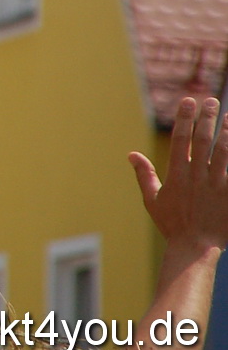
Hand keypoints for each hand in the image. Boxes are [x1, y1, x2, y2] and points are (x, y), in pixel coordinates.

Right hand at [131, 96, 227, 255]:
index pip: (180, 139)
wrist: (195, 248)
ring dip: (226, 133)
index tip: (188, 101)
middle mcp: (197, 176)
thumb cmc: (172, 225)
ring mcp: (217, 186)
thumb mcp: (152, 200)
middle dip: (206, 118)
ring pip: (224, 153)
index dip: (184, 118)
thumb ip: (144, 174)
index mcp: (177, 174)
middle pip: (203, 140)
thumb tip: (132, 154)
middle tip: (211, 101)